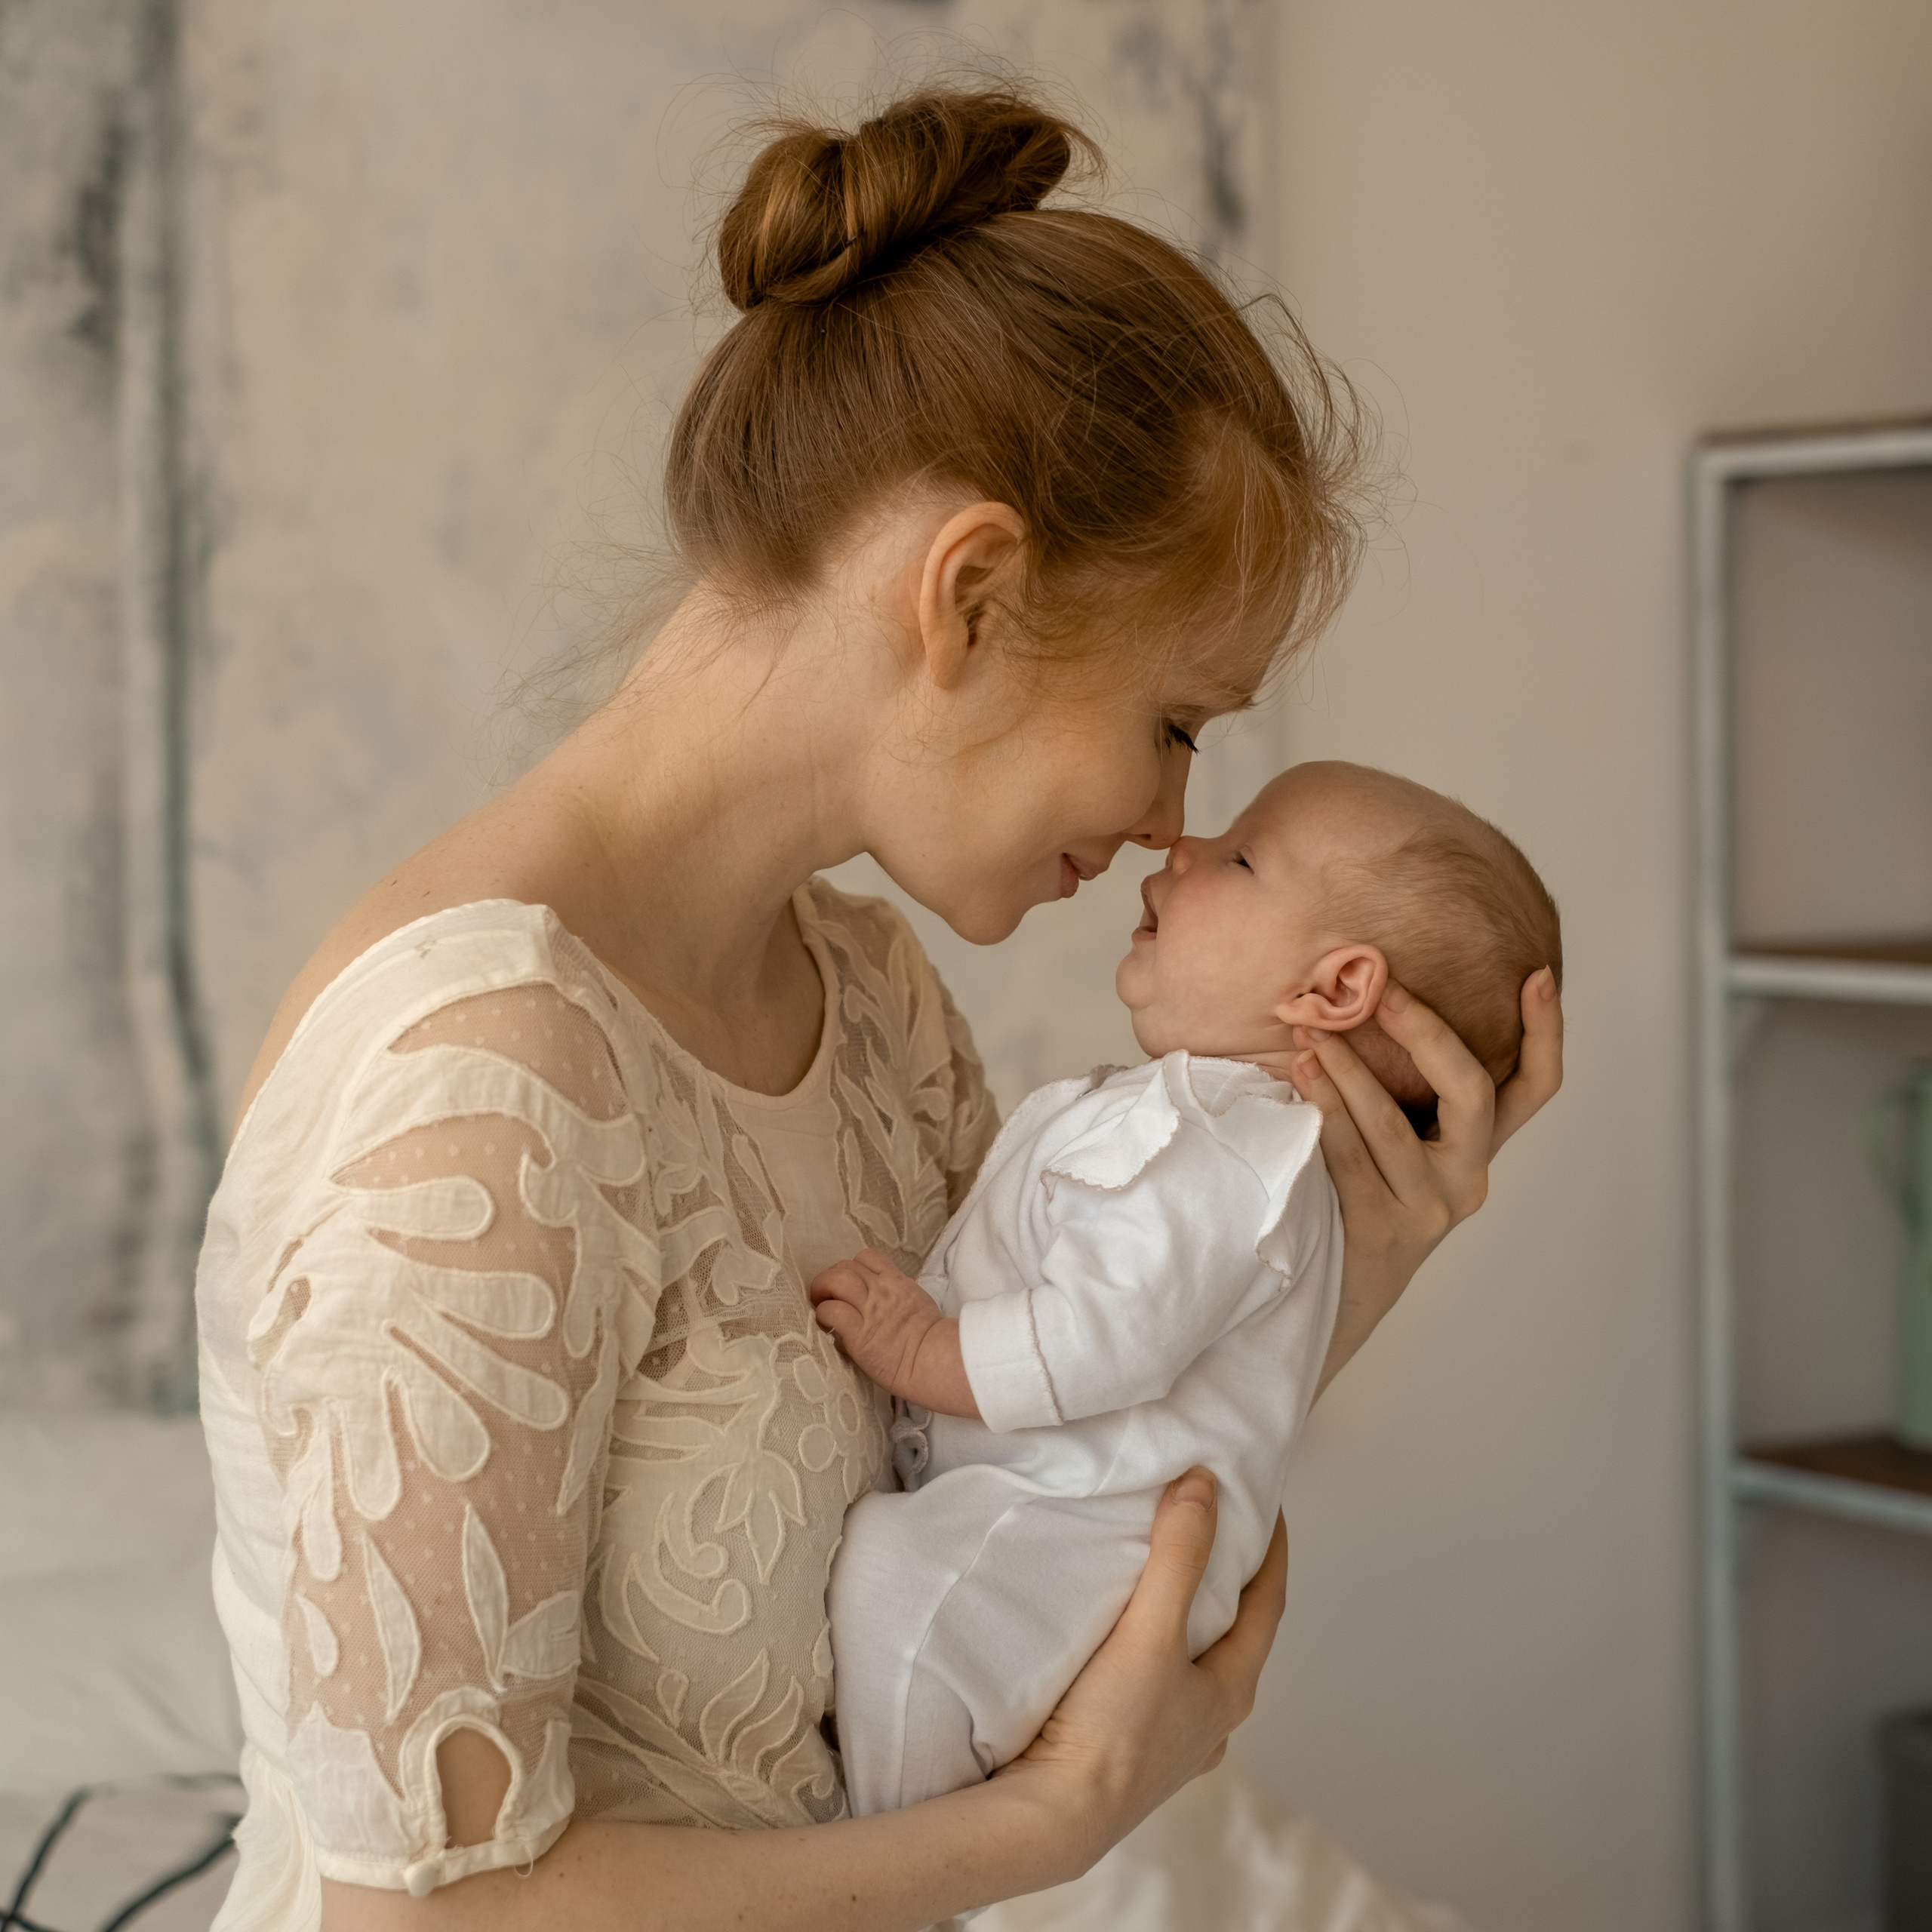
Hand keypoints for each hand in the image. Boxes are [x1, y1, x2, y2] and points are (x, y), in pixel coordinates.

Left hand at [809, 1250, 977, 1414]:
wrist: (936, 1360)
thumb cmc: (931, 1339)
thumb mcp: (917, 1303)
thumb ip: (896, 1296)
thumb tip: (876, 1303)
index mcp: (896, 1282)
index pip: (866, 1258)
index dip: (851, 1267)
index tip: (846, 1284)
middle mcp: (881, 1290)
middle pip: (845, 1267)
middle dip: (829, 1277)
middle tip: (824, 1294)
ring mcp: (870, 1310)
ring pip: (836, 1280)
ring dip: (821, 1290)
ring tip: (820, 1304)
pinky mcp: (859, 1334)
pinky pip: (833, 1311)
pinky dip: (824, 1314)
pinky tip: (825, 1323)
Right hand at [995, 1471, 1286, 1858]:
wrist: (1053, 1817)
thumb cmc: (1110, 1731)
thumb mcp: (1150, 1632)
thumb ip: (1178, 1557)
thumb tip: (1203, 1486)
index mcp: (1232, 1690)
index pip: (1269, 1603)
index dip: (1273, 1549)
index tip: (1267, 1504)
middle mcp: (1213, 1721)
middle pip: (1235, 1635)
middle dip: (1228, 1581)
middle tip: (1210, 1529)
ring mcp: (1175, 1744)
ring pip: (1194, 1666)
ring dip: (1187, 1621)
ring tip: (1160, 1581)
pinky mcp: (1132, 1755)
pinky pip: (1155, 1691)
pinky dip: (1150, 1655)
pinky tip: (1123, 1650)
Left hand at [1299, 967, 1562, 1396]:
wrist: (1338, 1291)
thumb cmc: (1362, 1193)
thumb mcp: (1400, 1141)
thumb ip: (1405, 1089)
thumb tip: (1373, 997)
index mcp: (1479, 1148)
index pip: (1535, 1087)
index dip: (1544, 1032)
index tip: (1536, 975)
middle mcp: (1466, 1176)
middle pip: (1471, 1092)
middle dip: (1427, 1033)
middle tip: (1386, 990)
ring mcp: (1428, 1207)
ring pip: (1393, 1125)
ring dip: (1349, 1070)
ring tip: (1312, 1032)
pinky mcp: (1381, 1230)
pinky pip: (1349, 1159)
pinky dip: (1324, 1112)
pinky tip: (1302, 1079)